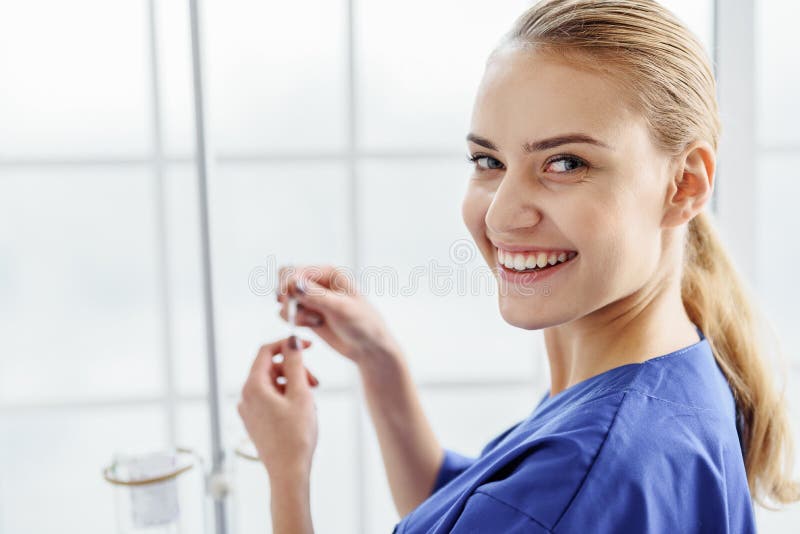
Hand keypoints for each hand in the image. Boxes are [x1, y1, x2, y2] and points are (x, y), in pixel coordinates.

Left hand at [238, 336, 318, 480]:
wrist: (289, 472)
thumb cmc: (296, 435)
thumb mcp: (300, 393)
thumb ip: (295, 363)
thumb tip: (292, 340)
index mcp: (253, 386)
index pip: (266, 351)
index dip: (288, 344)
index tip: (308, 346)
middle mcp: (245, 396)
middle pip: (270, 368)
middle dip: (294, 369)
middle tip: (315, 382)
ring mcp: (248, 410)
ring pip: (272, 384)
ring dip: (293, 384)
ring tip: (311, 400)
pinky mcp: (255, 422)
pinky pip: (270, 399)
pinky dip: (287, 398)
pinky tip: (302, 411)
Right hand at [277, 264, 402, 366]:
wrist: (369, 348)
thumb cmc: (363, 324)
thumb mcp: (341, 308)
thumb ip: (317, 296)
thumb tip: (295, 283)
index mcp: (328, 273)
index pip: (295, 270)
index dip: (286, 283)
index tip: (284, 298)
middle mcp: (318, 283)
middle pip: (285, 283)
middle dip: (286, 298)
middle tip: (292, 310)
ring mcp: (311, 300)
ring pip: (285, 301)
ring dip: (294, 313)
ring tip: (314, 322)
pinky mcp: (308, 315)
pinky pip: (288, 314)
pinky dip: (296, 321)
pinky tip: (315, 326)